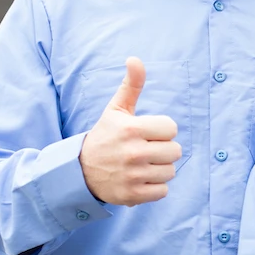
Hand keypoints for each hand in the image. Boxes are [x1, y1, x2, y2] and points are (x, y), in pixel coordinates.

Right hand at [79, 57, 180, 205]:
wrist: (79, 171)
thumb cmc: (105, 136)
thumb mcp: (116, 110)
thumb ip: (131, 85)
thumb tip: (134, 59)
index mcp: (131, 129)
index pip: (171, 128)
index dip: (161, 131)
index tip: (146, 133)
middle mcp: (133, 152)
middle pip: (175, 151)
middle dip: (163, 151)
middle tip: (145, 150)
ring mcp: (133, 175)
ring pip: (170, 172)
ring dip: (159, 169)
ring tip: (141, 166)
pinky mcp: (132, 195)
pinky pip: (163, 192)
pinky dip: (154, 188)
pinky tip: (139, 180)